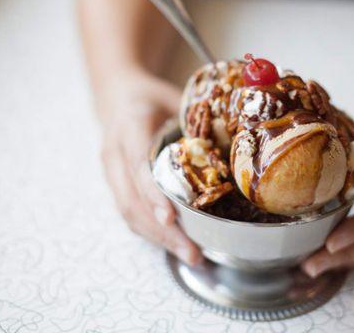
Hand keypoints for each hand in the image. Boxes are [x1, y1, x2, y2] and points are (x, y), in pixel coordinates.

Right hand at [98, 70, 200, 264]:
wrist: (118, 95)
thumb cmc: (152, 96)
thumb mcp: (175, 96)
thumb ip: (200, 117)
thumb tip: (241, 136)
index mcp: (129, 126)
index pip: (139, 164)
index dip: (153, 193)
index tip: (170, 217)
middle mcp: (114, 153)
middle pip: (132, 200)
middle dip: (162, 231)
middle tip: (192, 253)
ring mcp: (112, 171)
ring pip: (130, 213)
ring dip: (159, 239)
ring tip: (191, 256)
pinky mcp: (117, 185)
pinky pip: (131, 213)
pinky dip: (154, 233)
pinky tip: (177, 245)